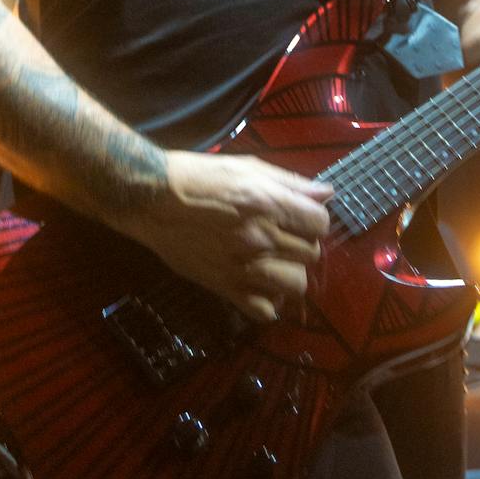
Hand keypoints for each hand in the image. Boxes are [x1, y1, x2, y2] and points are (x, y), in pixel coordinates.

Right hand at [121, 151, 332, 322]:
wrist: (153, 199)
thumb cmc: (200, 177)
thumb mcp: (247, 167)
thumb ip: (289, 182)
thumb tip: (326, 193)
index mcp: (269, 203)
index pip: (320, 223)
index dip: (313, 221)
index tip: (298, 219)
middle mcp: (262, 236)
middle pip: (311, 255)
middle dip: (301, 246)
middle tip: (282, 239)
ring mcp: (244, 266)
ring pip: (296, 286)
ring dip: (289, 275)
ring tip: (273, 264)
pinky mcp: (225, 287)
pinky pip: (265, 311)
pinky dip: (267, 303)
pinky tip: (257, 287)